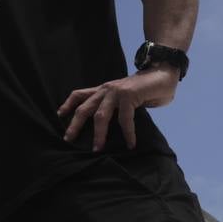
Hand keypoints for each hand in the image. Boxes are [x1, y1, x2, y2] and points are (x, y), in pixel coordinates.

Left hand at [58, 67, 179, 151]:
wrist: (162, 72)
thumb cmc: (145, 88)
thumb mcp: (124, 97)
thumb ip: (115, 107)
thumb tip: (107, 125)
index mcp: (103, 90)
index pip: (79, 94)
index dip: (68, 104)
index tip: (60, 115)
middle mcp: (106, 90)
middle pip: (84, 108)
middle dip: (75, 125)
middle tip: (68, 139)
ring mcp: (116, 92)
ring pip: (100, 115)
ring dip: (99, 134)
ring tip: (97, 149)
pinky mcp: (129, 95)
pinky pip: (125, 118)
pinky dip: (127, 133)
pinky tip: (130, 144)